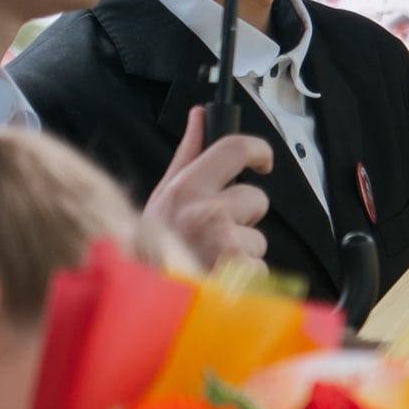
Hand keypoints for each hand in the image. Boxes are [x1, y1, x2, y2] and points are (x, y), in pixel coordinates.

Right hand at [143, 107, 272, 269]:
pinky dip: (246, 278)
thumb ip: (188, 154)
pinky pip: (261, 269)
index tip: (263, 160)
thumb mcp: (164, 196)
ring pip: (259, 239)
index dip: (257, 149)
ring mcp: (225, 245)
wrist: (145, 294)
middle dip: (245, 216)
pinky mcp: (242, 275)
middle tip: (216, 232)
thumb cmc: (155, 247)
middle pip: (257, 198)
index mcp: (186, 189)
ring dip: (243, 251)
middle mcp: (207, 212)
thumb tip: (200, 114)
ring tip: (213, 259)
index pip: (233, 149)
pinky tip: (221, 279)